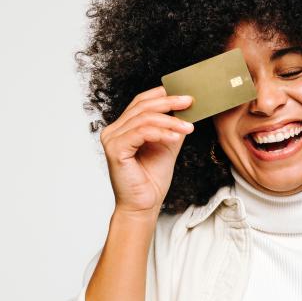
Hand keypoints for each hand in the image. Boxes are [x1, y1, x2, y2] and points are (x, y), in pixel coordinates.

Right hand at [99, 86, 196, 217]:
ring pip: (143, 119)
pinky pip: (140, 133)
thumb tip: (185, 108)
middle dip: (169, 103)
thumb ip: (171, 127)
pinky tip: (175, 137)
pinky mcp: (115, 150)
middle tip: (190, 102)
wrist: (144, 205)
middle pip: (142, 106)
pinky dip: (160, 132)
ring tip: (188, 128)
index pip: (140, 102)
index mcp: (123, 128)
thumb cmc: (151, 180)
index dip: (161, 95)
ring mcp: (112, 139)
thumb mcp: (167, 146)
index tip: (185, 96)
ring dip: (169, 121)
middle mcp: (113, 131)